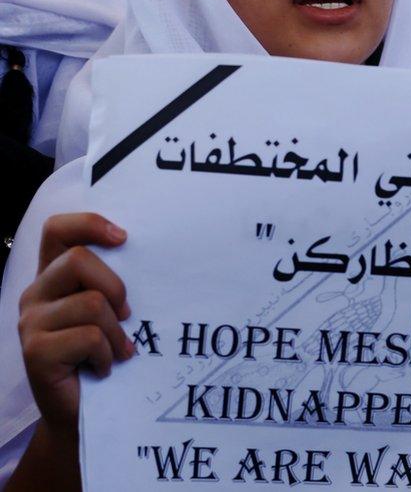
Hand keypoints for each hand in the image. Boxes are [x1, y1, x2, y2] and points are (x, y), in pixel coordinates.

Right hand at [17, 213, 133, 435]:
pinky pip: (90, 338)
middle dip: (115, 286)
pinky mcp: (35, 352)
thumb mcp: (110, 312)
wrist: (83, 414)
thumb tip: (152, 255)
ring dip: (117, 332)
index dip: (89, 224)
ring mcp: (30, 323)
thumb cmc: (103, 356)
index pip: (57, 230)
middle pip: (78, 260)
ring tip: (117, 351)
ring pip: (91, 303)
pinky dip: (109, 355)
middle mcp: (35, 294)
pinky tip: (104, 368)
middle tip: (127, 315)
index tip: (124, 237)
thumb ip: (111, 284)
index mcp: (53, 277)